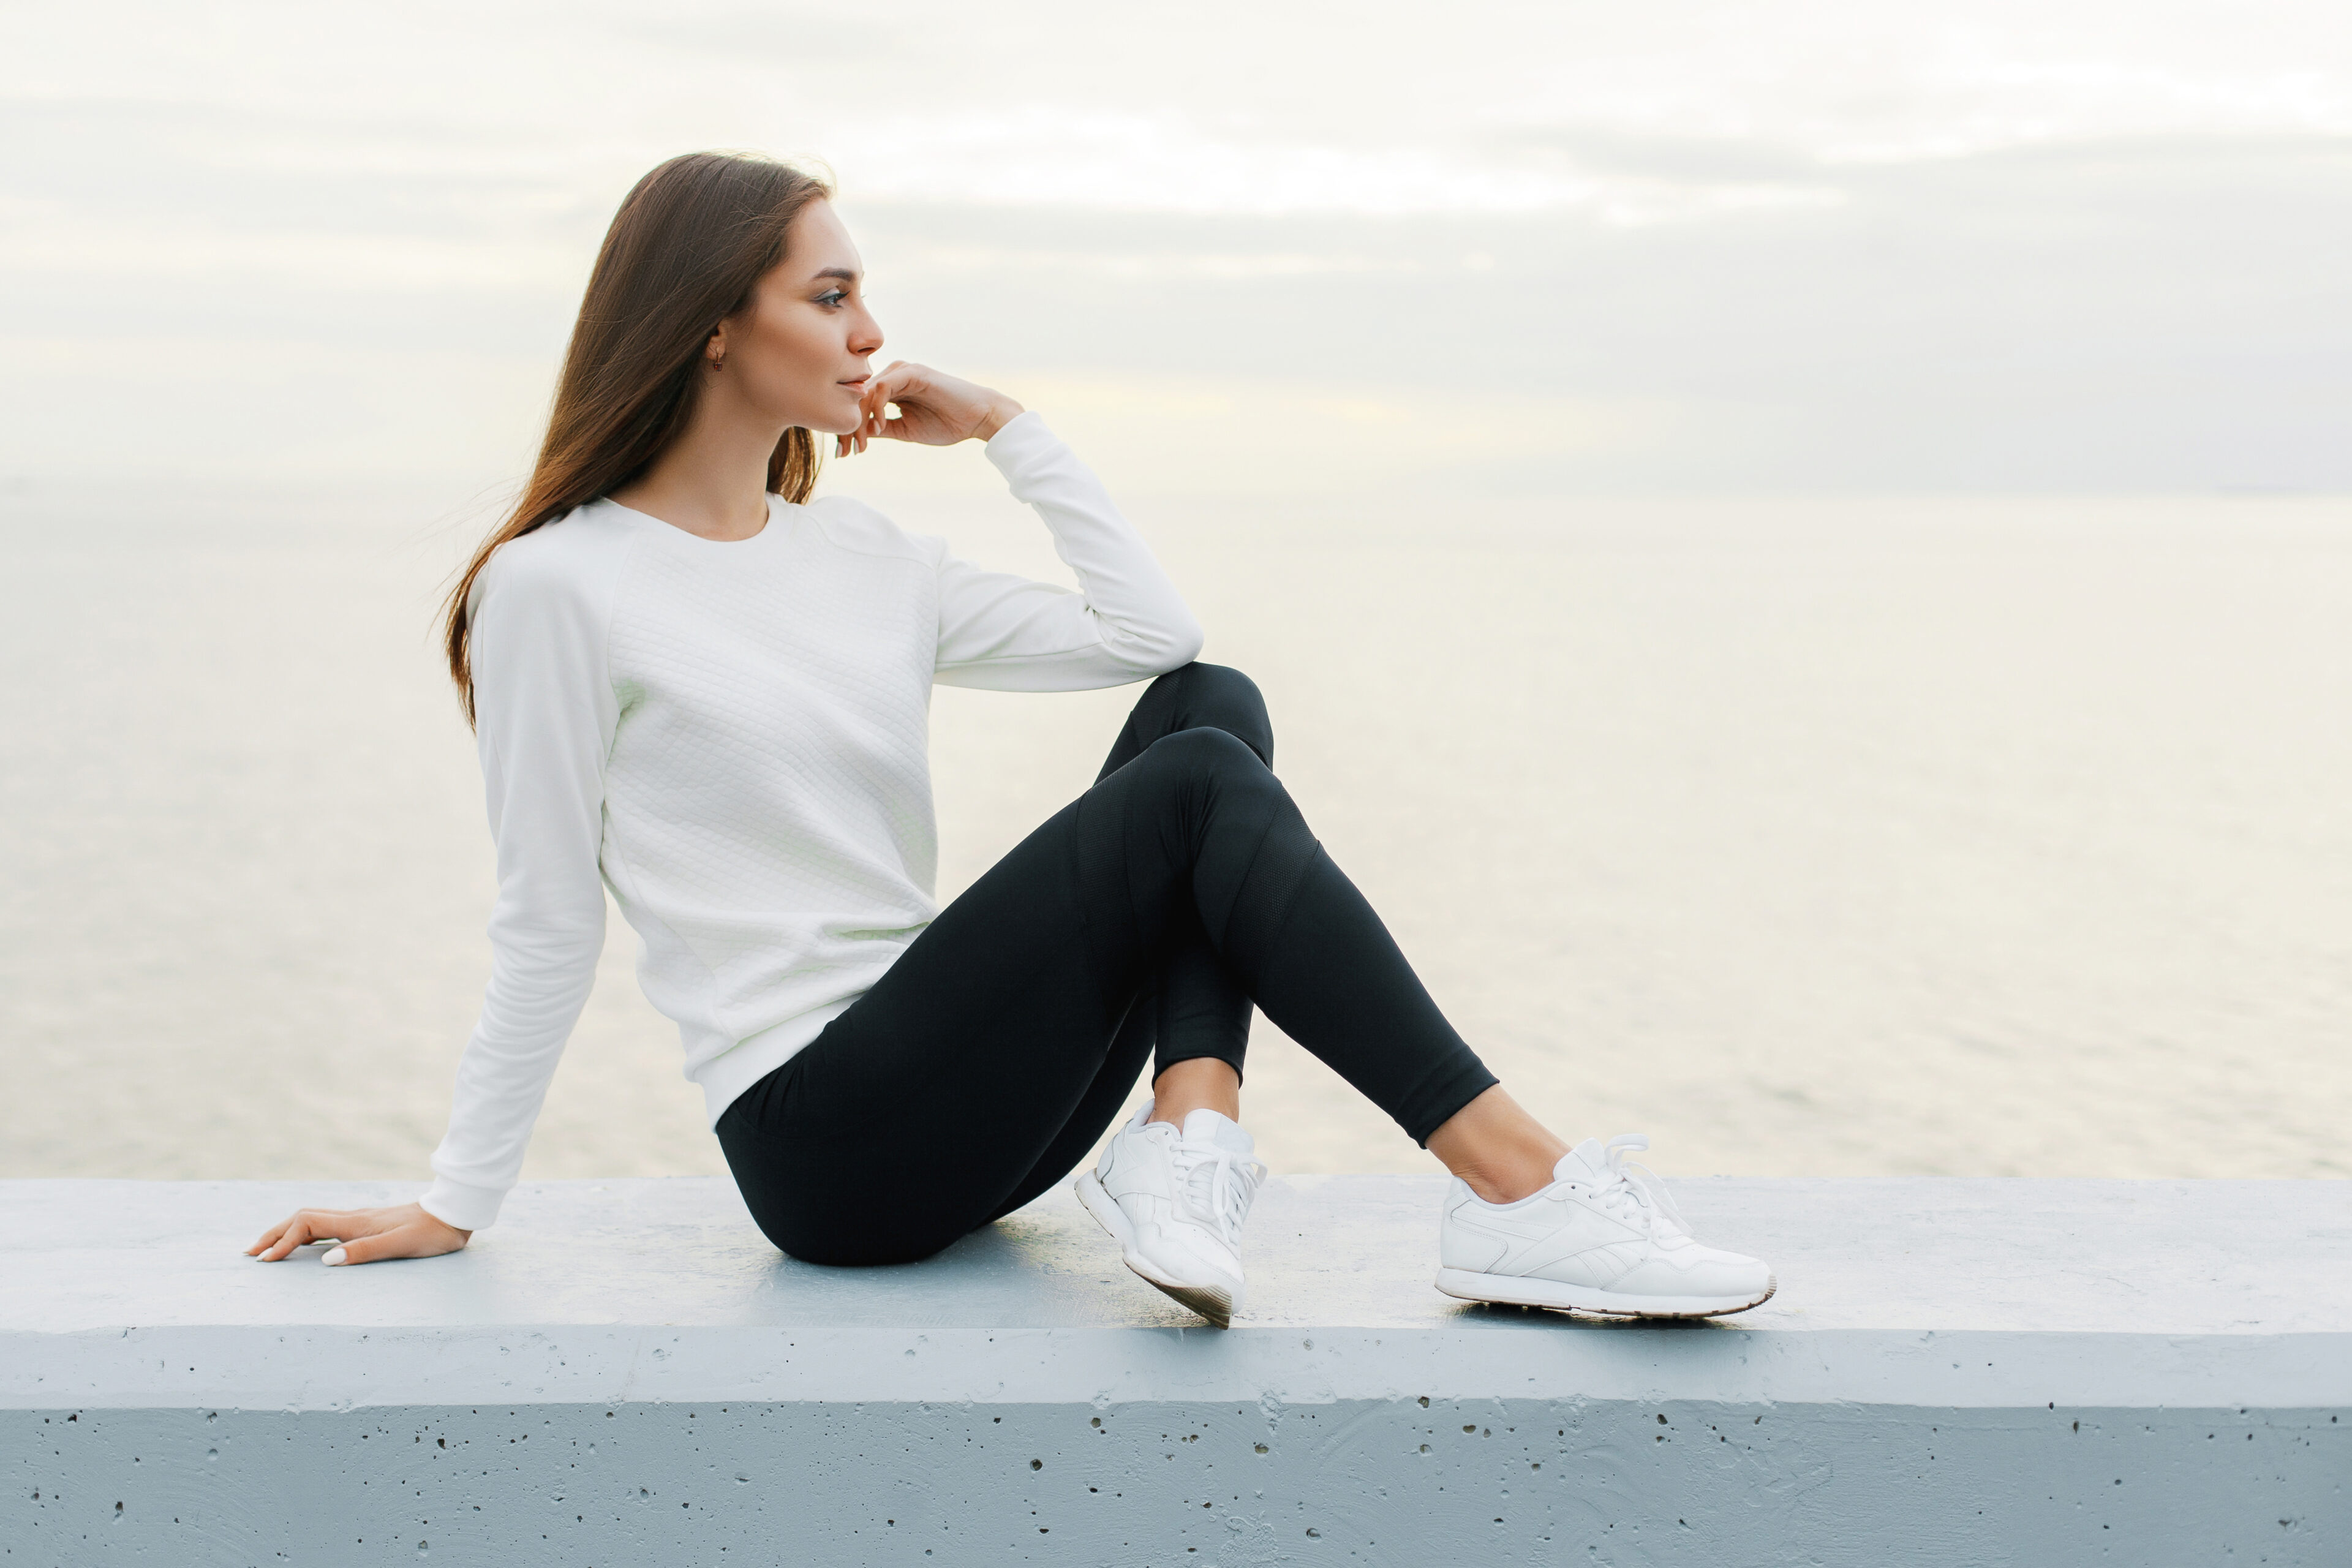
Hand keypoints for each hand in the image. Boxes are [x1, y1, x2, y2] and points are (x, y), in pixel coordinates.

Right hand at [246, 1201, 469, 1266]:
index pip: (306, 1224)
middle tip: (250, 1253)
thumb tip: (327, 1261)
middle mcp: (354, 1218)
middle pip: (302, 1219)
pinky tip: (304, 1245)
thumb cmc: (431, 1233)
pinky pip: (327, 1226)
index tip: (265, 1260)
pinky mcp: (368, 1224)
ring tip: (268, 1250)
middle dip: (274, 1234)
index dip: (282, 1241)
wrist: (455, 1215)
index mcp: (356, 1223)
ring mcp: (360, 1220)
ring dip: (287, 1233)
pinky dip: (305, 1234)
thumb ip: (364, 1252)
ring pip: (312, 1221)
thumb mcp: (400, 1245)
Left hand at [839, 361, 1022, 456]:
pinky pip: (882, 386)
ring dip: (859, 420)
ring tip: (861, 445)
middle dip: (848, 426)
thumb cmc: (947, 424)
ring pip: (866, 392)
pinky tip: (879, 427)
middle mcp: (892, 375)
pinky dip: (876, 408)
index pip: (859, 404)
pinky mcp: (912, 372)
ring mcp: (901, 371)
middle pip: (857, 397)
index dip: (847, 428)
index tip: (842, 452)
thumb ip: (881, 428)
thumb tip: (855, 434)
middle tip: (844, 452)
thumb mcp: (905, 430)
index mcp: (890, 388)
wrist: (978, 418)